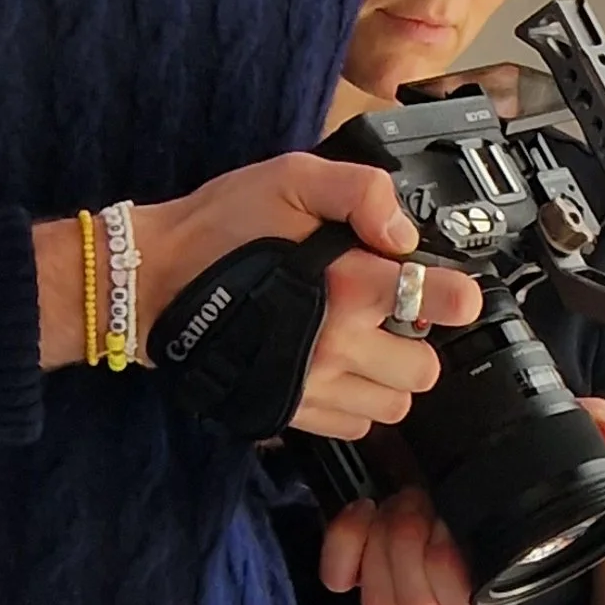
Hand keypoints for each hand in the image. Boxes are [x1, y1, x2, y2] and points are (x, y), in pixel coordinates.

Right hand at [145, 153, 481, 437]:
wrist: (150, 282)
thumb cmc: (220, 226)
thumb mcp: (291, 178)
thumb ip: (360, 193)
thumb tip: (404, 236)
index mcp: (346, 284)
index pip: (435, 299)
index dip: (455, 293)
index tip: (453, 292)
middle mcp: (336, 344)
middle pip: (424, 367)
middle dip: (417, 340)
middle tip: (389, 315)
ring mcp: (312, 385)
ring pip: (394, 405)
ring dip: (389, 376)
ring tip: (362, 343)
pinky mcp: (289, 411)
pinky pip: (353, 426)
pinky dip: (355, 402)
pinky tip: (336, 368)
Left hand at [317, 398, 604, 604]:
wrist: (410, 416)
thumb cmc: (467, 433)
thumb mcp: (524, 421)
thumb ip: (577, 422)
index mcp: (480, 560)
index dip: (455, 580)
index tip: (449, 530)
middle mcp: (435, 575)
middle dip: (415, 556)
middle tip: (420, 504)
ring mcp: (392, 566)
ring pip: (382, 602)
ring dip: (384, 552)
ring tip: (393, 501)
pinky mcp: (353, 551)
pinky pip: (341, 578)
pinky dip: (344, 547)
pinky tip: (360, 508)